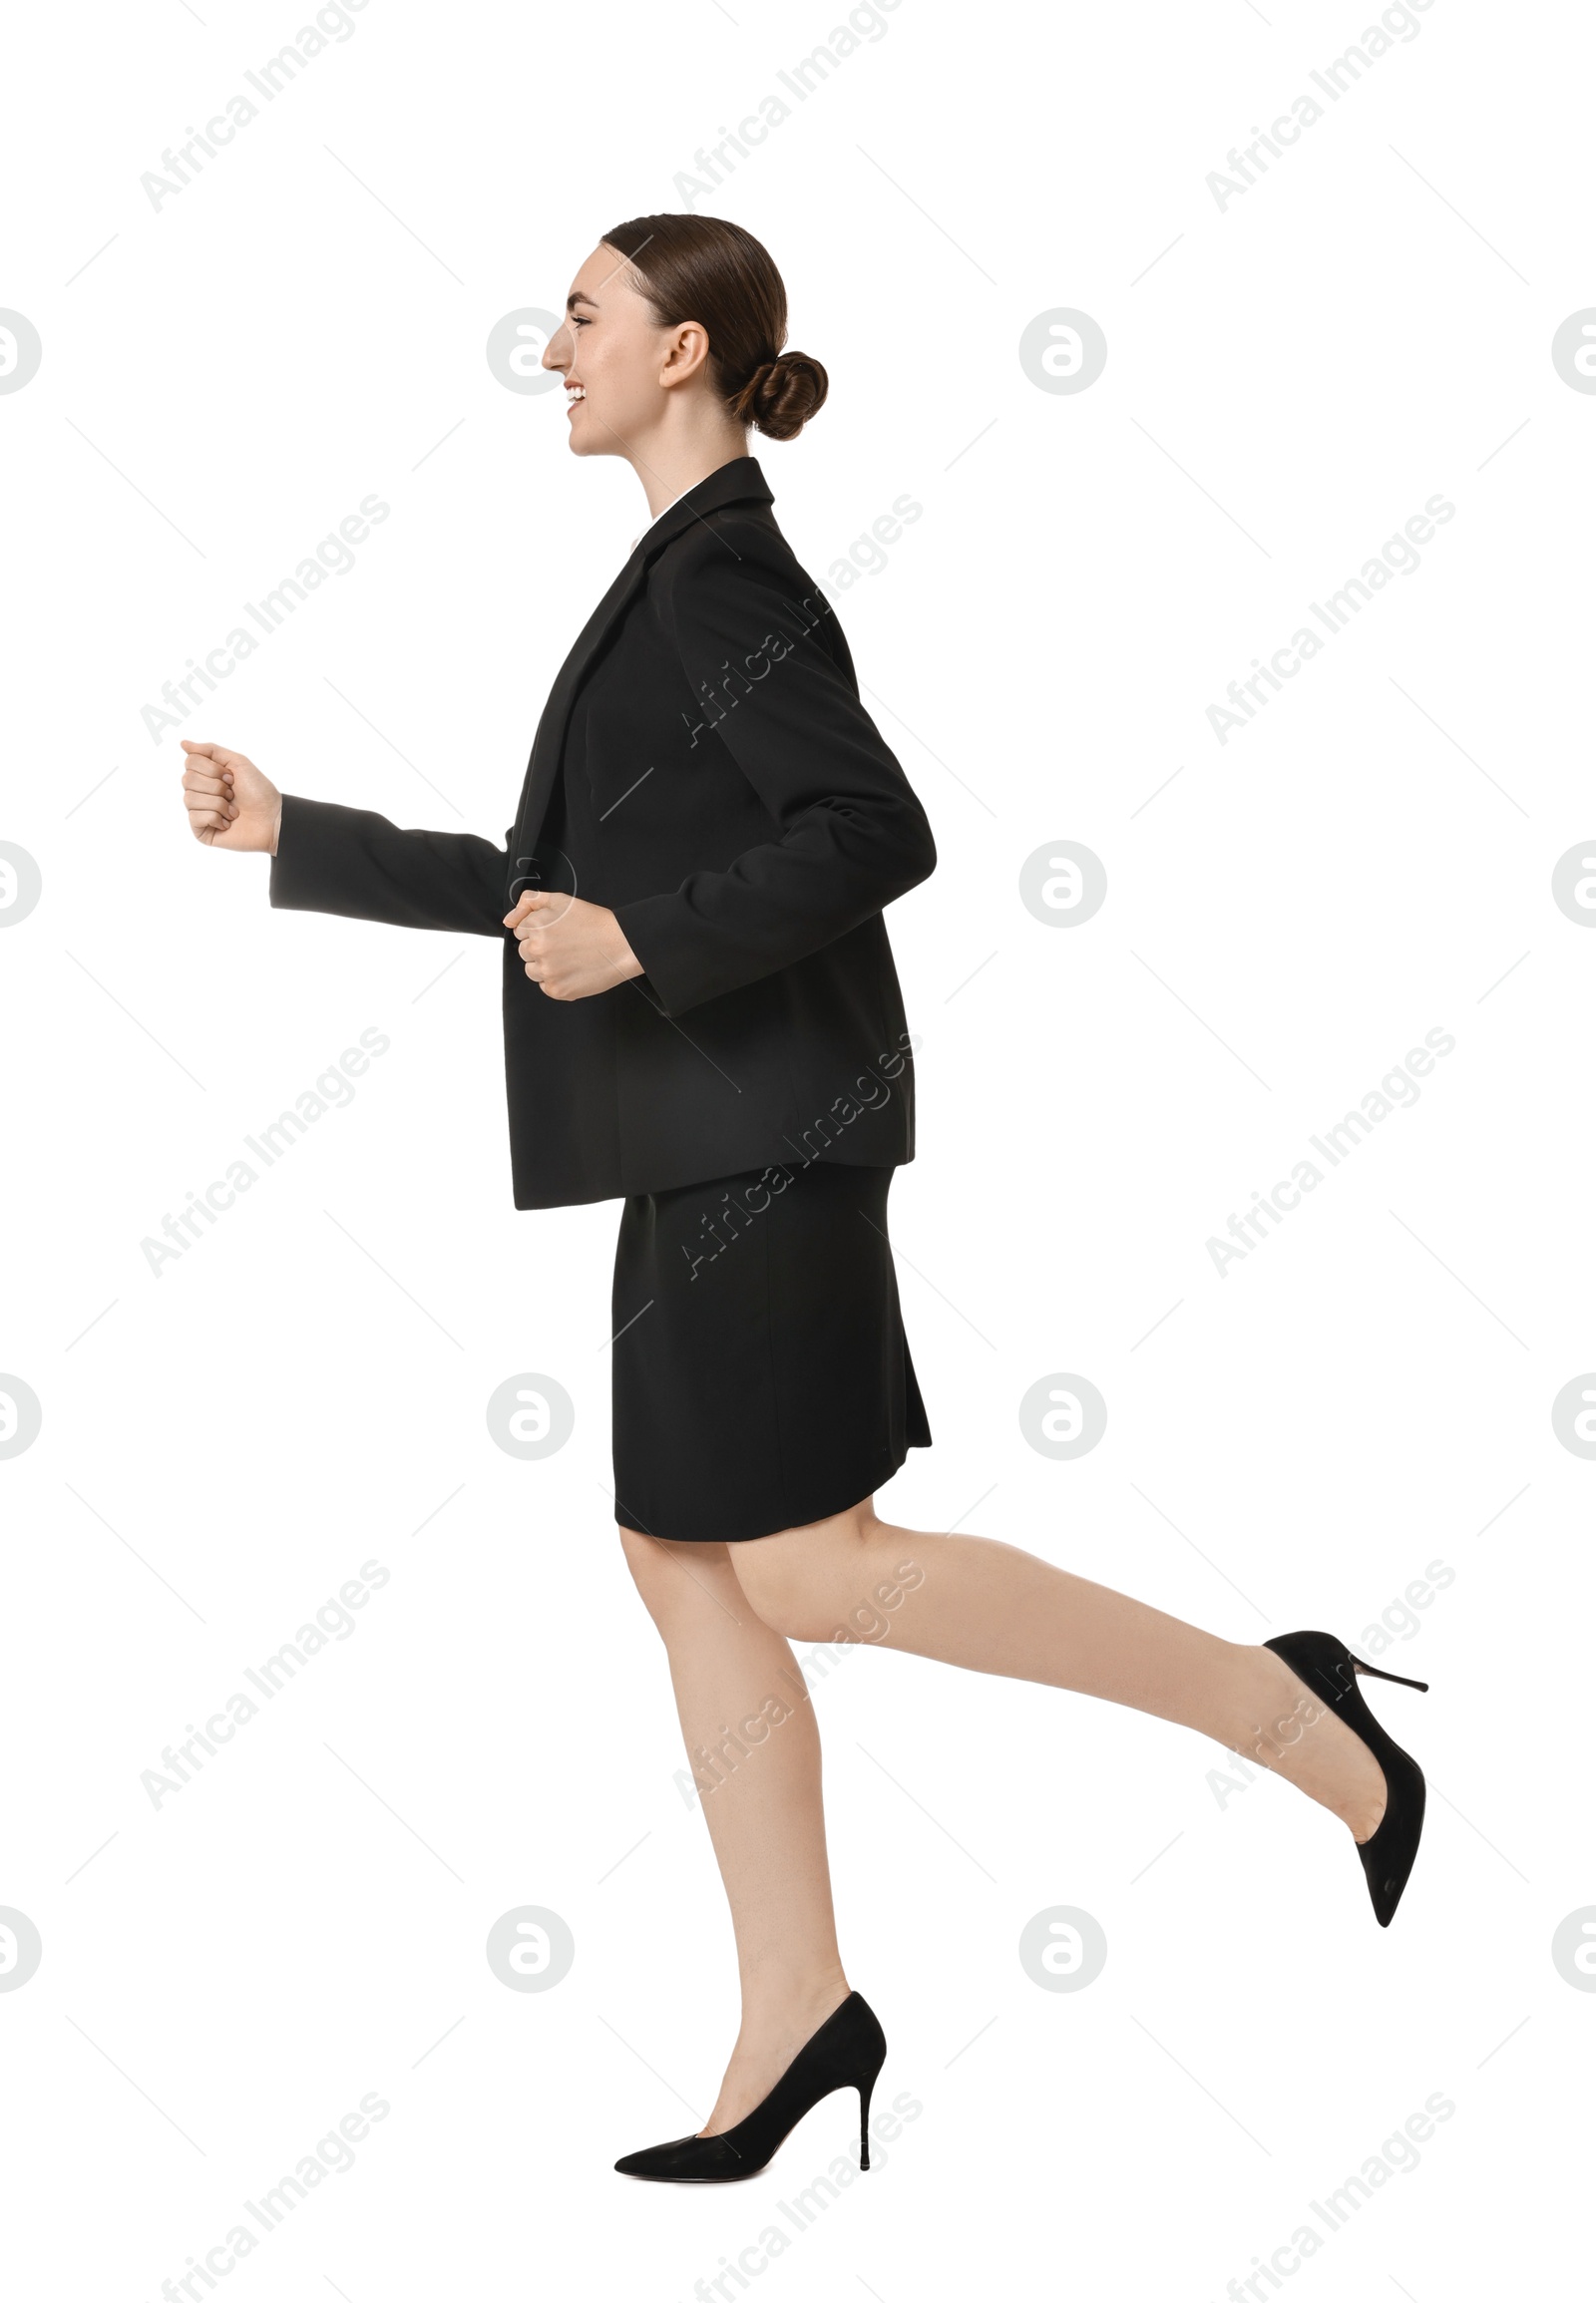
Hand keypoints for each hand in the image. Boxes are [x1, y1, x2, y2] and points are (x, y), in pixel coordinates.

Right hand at [179, 741, 281, 852]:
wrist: (272, 818)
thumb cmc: (258, 791)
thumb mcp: (237, 762)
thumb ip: (210, 750)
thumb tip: (183, 743)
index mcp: (205, 775)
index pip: (190, 762)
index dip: (213, 769)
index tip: (231, 777)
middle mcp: (199, 792)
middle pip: (187, 779)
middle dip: (216, 786)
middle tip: (233, 794)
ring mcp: (198, 812)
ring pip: (190, 798)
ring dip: (218, 803)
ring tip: (233, 810)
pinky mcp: (200, 831)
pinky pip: (195, 817)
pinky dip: (216, 818)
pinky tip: (227, 823)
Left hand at [503, 889, 642, 1000]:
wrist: (622, 945)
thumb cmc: (594, 921)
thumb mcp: (561, 900)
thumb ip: (529, 902)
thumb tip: (508, 920)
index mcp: (536, 926)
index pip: (520, 930)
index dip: (539, 928)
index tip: (557, 930)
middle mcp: (538, 950)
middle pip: (524, 951)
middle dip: (540, 947)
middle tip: (565, 943)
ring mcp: (547, 972)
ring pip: (531, 971)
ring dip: (545, 965)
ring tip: (569, 957)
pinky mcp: (557, 990)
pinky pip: (545, 987)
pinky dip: (557, 980)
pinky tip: (573, 970)